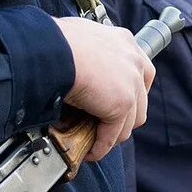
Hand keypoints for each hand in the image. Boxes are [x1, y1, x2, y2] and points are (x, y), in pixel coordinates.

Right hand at [54, 17, 153, 161]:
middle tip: (105, 125)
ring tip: (96, 139)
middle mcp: (133, 60)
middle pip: (141, 100)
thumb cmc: (54, 42)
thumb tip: (76, 67)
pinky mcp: (122, 103)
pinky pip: (113, 135)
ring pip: (130, 122)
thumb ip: (89, 55)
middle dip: (124, 117)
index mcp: (124, 41)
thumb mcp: (80, 40)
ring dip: (112, 134)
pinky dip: (101, 146)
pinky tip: (91, 150)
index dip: (130, 92)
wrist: (49, 49)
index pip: (139, 72)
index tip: (115, 103)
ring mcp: (131, 83)